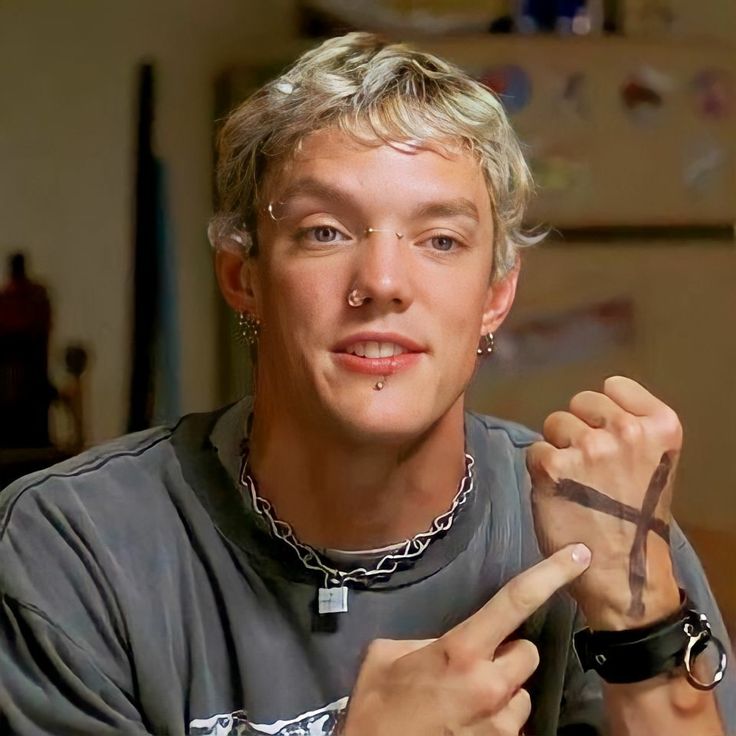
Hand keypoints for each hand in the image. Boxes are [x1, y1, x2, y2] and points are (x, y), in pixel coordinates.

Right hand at [341, 545, 590, 735]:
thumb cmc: (376, 707)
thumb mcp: (387, 656)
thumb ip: (425, 641)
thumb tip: (447, 643)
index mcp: (461, 651)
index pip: (515, 602)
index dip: (551, 574)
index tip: (579, 554)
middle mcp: (491, 686)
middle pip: (527, 653)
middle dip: (507, 654)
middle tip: (475, 665)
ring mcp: (502, 725)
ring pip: (522, 693)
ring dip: (503, 692)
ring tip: (466, 702)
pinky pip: (513, 727)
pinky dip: (496, 722)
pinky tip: (465, 725)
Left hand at [528, 376, 681, 629]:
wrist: (625, 573)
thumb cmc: (636, 519)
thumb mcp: (654, 463)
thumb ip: (631, 428)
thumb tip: (593, 410)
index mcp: (660, 425)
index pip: (614, 386)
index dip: (603, 411)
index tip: (607, 436)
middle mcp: (626, 430)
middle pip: (580, 402)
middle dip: (578, 427)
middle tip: (589, 465)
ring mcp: (589, 447)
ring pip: (554, 422)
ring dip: (558, 447)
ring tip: (575, 481)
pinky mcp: (553, 466)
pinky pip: (535, 449)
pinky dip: (540, 469)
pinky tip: (558, 492)